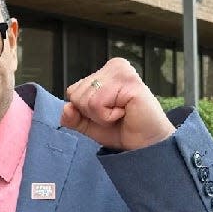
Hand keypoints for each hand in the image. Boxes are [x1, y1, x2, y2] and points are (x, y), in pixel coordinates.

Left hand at [60, 57, 174, 150]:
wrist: (145, 146)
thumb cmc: (122, 130)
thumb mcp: (89, 124)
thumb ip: (72, 117)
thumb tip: (66, 108)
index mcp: (105, 71)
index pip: (73, 91)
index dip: (85, 110)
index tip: (108, 112)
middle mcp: (114, 66)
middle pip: (77, 95)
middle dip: (93, 113)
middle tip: (116, 114)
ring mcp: (122, 72)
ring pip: (86, 100)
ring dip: (101, 115)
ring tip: (122, 113)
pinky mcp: (129, 82)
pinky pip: (97, 103)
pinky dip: (107, 116)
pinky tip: (125, 112)